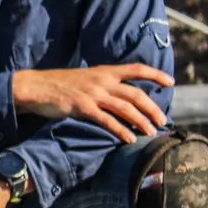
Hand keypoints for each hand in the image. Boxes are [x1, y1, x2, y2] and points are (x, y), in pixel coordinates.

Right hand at [12, 64, 173, 142]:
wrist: (37, 87)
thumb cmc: (60, 83)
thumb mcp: (85, 77)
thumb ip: (103, 82)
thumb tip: (118, 93)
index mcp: (105, 71)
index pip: (137, 69)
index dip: (156, 75)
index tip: (171, 82)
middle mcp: (102, 81)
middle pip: (136, 94)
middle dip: (152, 108)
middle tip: (162, 120)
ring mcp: (93, 94)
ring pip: (126, 108)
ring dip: (141, 121)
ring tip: (151, 132)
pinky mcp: (83, 108)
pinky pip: (107, 120)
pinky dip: (121, 130)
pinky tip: (130, 138)